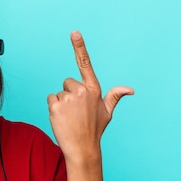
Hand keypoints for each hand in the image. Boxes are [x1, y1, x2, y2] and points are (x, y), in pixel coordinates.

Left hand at [47, 31, 133, 160]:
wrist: (83, 148)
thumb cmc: (94, 129)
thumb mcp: (106, 112)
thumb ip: (114, 96)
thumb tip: (130, 89)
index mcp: (94, 89)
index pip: (85, 64)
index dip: (80, 47)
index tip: (74, 33)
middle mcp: (82, 91)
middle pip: (67, 83)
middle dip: (69, 94)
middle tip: (76, 112)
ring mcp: (68, 98)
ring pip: (58, 93)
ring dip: (61, 104)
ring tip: (70, 118)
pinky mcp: (56, 106)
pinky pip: (51, 100)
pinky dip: (53, 109)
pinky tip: (62, 119)